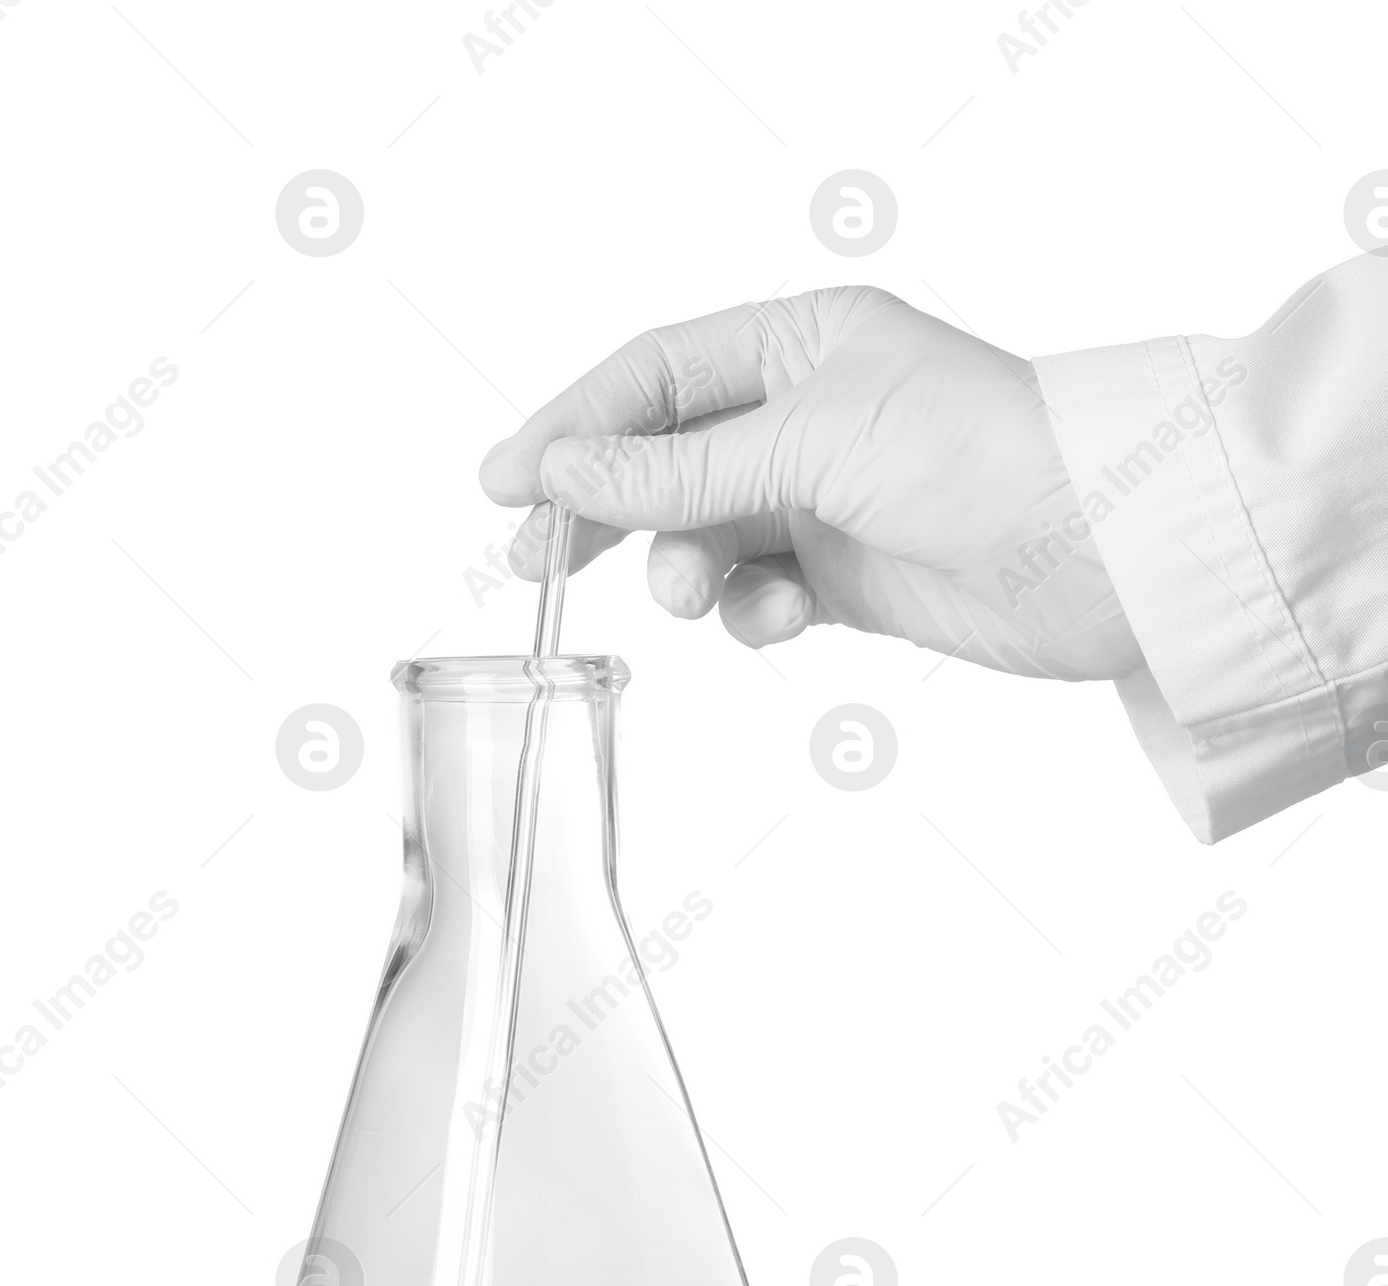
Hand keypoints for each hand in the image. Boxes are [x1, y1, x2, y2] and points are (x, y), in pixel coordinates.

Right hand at [479, 288, 1144, 683]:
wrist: (1101, 556)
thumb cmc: (981, 458)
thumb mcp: (812, 444)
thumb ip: (679, 465)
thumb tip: (564, 470)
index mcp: (802, 342)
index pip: (654, 377)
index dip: (572, 426)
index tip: (506, 485)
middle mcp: (808, 412)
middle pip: (664, 457)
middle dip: (603, 510)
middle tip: (538, 565)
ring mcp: (826, 497)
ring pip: (705, 535)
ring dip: (683, 569)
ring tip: (689, 596)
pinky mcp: (848, 574)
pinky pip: (759, 594)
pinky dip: (754, 613)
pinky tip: (782, 620)